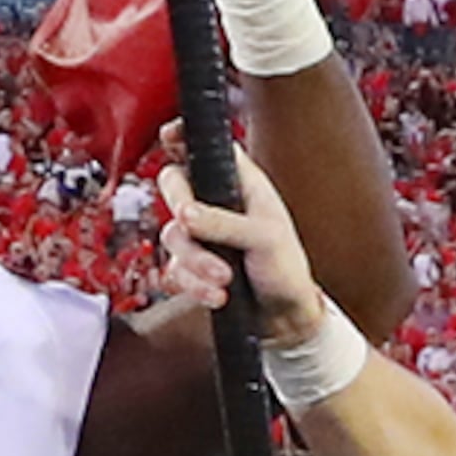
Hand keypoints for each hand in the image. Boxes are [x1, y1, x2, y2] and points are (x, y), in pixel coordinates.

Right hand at [157, 144, 325, 344]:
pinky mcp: (190, 266)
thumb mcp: (264, 238)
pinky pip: (173, 269)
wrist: (283, 318)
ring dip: (195, 261)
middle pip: (173, 183)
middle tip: (191, 225)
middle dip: (179, 205)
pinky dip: (193, 284)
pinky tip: (217, 294)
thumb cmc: (286, 268)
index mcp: (239, 182)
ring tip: (224, 278)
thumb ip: (224, 223)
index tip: (168, 136)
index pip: (206, 147)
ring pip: (171, 233)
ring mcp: (200, 235)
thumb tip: (185, 214)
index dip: (184, 136)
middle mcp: (215, 203)